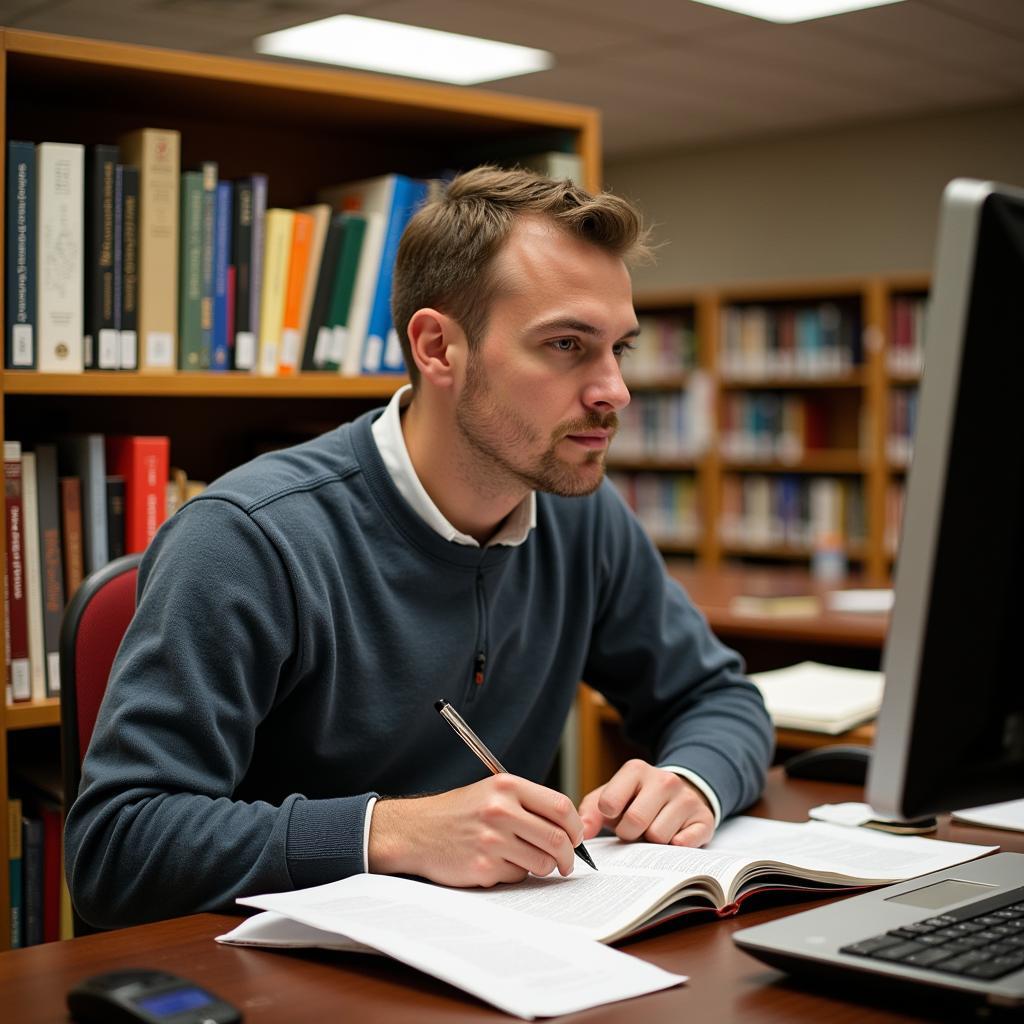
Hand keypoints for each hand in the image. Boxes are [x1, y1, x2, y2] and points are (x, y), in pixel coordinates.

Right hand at [368, 774, 583, 886]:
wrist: (416, 831)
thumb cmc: (459, 812)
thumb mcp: (492, 792)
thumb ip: (527, 803)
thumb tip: (568, 827)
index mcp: (506, 786)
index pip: (560, 806)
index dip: (575, 826)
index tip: (576, 837)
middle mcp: (500, 810)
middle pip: (556, 838)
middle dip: (568, 856)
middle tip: (566, 862)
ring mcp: (491, 840)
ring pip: (541, 862)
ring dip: (542, 867)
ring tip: (528, 861)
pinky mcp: (483, 867)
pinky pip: (517, 876)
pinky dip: (515, 874)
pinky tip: (497, 864)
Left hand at [578, 759, 713, 847]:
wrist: (676, 795)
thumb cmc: (636, 800)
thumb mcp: (610, 798)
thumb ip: (590, 812)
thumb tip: (582, 834)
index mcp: (636, 770)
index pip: (609, 803)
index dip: (610, 818)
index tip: (614, 816)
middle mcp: (664, 779)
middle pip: (635, 822)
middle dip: (630, 834)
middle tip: (634, 830)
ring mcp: (687, 798)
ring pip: (659, 836)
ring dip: (652, 842)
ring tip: (653, 830)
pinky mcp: (704, 819)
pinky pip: (685, 843)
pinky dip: (676, 847)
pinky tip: (673, 838)